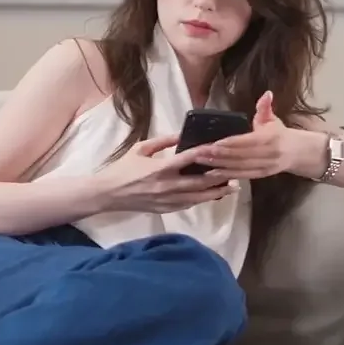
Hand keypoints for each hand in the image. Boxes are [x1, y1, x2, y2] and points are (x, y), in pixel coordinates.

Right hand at [95, 133, 234, 214]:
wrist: (108, 194)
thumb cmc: (123, 169)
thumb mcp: (141, 149)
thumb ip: (162, 141)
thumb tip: (182, 134)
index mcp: (160, 168)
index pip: (188, 159)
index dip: (206, 153)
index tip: (220, 148)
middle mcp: (166, 186)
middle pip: (199, 182)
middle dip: (219, 178)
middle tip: (235, 172)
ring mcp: (167, 200)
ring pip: (198, 198)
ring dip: (215, 192)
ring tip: (232, 187)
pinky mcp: (165, 210)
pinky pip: (188, 205)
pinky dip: (201, 200)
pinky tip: (212, 196)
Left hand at [201, 91, 317, 181]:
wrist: (296, 152)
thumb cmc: (279, 133)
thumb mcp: (272, 118)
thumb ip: (265, 107)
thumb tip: (267, 94)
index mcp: (270, 138)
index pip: (247, 141)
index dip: (230, 143)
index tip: (213, 143)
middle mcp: (267, 154)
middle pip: (240, 156)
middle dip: (218, 155)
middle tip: (198, 152)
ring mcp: (264, 167)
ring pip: (239, 167)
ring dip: (218, 165)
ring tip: (200, 161)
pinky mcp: (260, 176)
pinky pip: (241, 176)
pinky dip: (226, 175)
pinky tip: (211, 174)